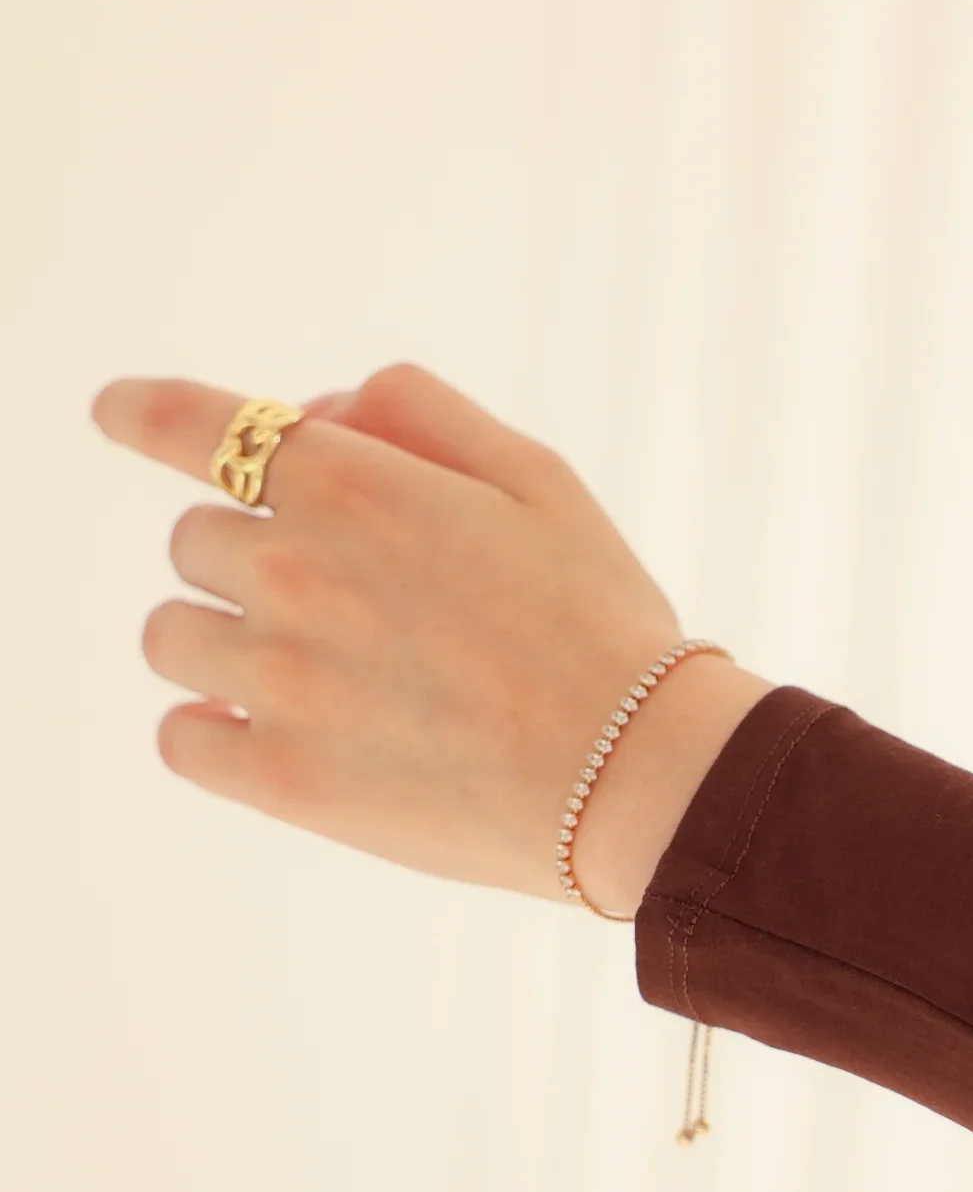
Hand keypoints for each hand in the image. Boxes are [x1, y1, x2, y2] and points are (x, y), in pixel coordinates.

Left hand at [92, 362, 773, 911]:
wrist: (635, 776)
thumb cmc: (599, 623)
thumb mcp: (536, 476)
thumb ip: (419, 414)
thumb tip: (318, 415)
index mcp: (353, 485)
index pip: (192, 425)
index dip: (143, 413)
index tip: (117, 413)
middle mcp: (294, 572)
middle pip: (194, 541)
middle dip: (250, 554)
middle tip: (344, 602)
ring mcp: (278, 681)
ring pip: (171, 637)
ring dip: (221, 641)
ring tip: (312, 674)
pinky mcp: (281, 778)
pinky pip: (179, 739)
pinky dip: (210, 731)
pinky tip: (273, 733)